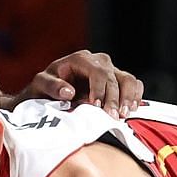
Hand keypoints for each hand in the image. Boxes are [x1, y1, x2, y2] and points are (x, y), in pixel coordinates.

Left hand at [24, 49, 141, 115]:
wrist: (49, 92)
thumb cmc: (45, 88)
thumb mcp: (41, 84)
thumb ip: (52, 86)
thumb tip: (68, 92)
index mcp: (80, 59)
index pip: (98, 72)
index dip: (100, 89)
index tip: (97, 106)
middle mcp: (98, 62)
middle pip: (114, 78)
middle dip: (114, 99)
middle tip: (112, 117)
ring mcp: (110, 71)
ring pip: (128, 80)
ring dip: (129, 98)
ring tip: (124, 115)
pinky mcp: (117, 81)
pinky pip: (134, 85)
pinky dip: (136, 96)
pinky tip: (132, 109)